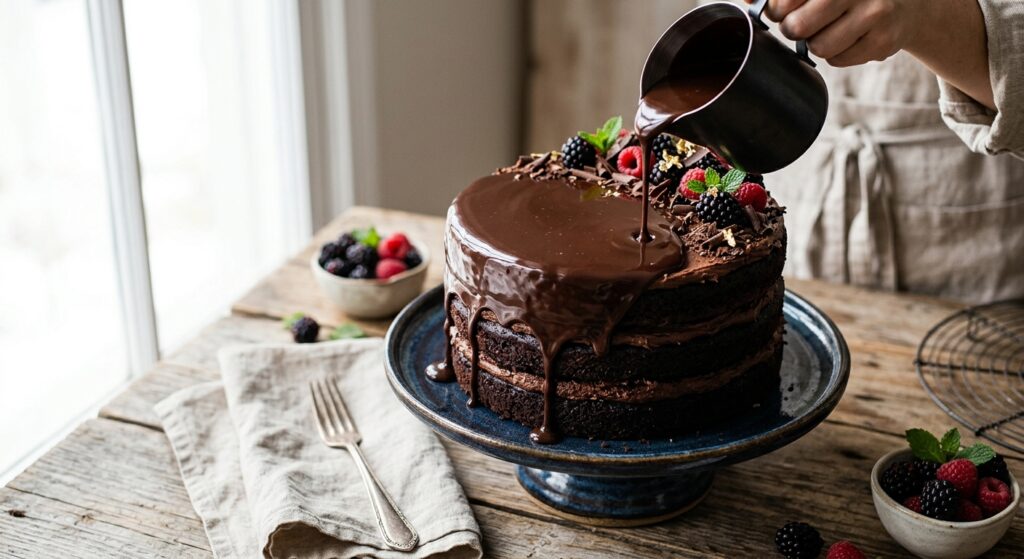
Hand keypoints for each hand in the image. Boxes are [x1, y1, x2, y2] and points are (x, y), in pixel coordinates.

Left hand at [746, 0, 920, 66]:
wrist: (907, 4)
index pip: (786, 0)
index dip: (777, 8)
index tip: (782, 10)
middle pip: (797, 26)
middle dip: (793, 29)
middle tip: (802, 24)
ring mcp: (876, 12)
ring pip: (817, 47)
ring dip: (816, 43)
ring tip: (831, 29)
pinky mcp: (884, 40)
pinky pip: (837, 60)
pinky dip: (837, 53)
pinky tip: (851, 38)